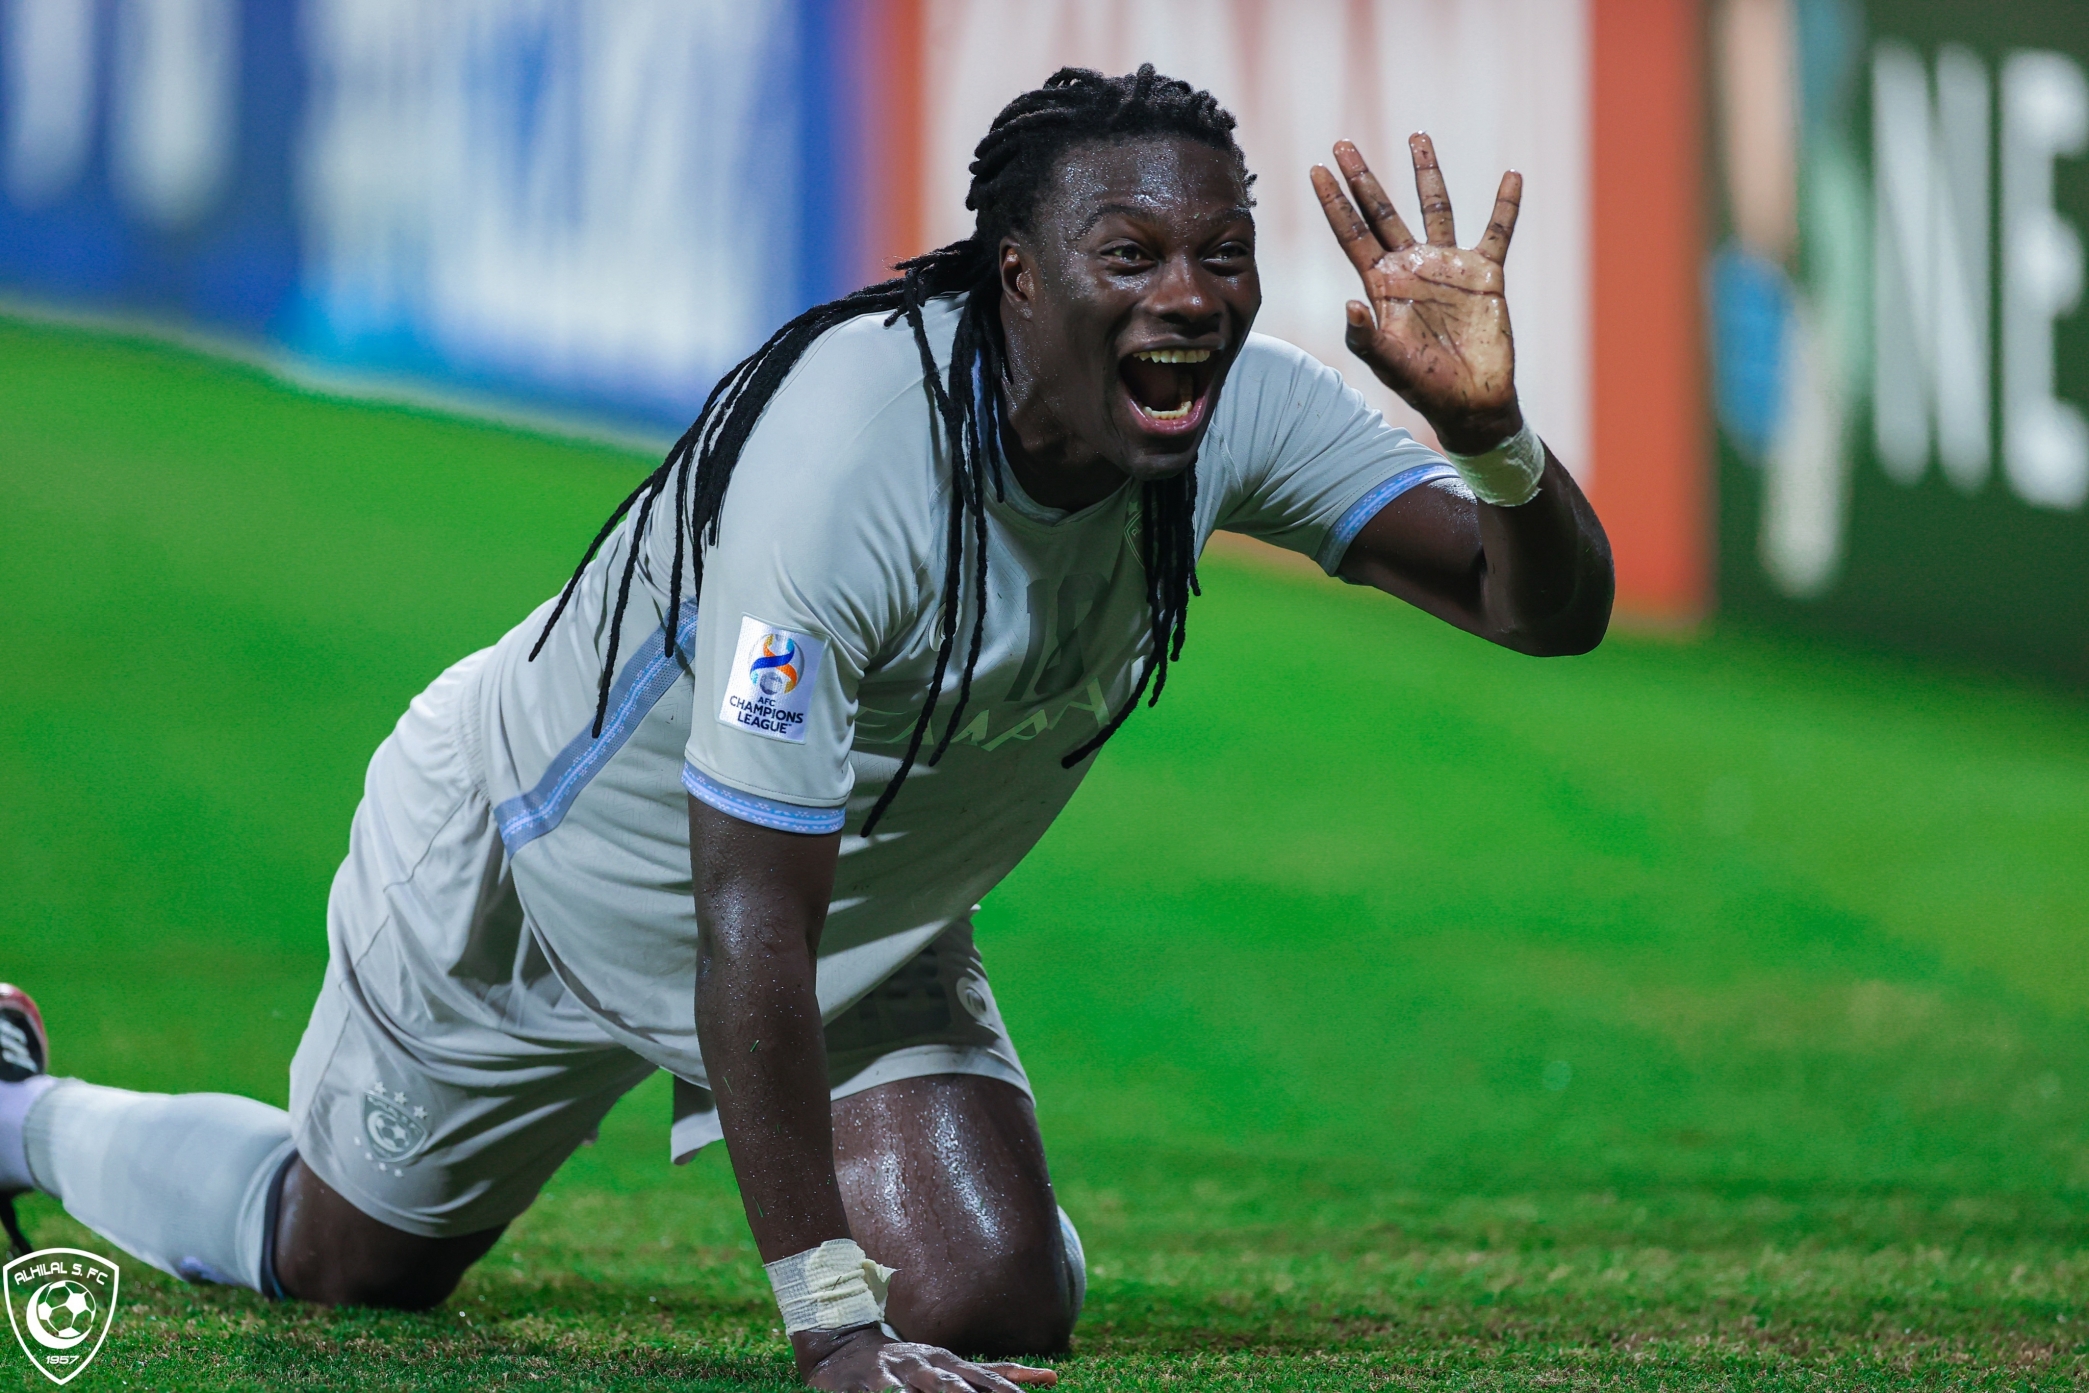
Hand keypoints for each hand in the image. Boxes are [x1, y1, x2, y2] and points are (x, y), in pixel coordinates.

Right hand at [796, 1326, 1058, 1391]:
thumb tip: (1051, 1377)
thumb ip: (995, 1375)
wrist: (845, 1345)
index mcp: (949, 1363)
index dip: (1012, 1387)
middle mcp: (927, 1365)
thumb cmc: (908, 1364)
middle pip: (958, 1384)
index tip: (1046, 1385)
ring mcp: (897, 1372)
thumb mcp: (951, 1367)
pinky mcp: (866, 1383)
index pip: (988, 1377)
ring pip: (922, 1388)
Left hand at [1310, 135, 1523, 455]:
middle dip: (1363, 178)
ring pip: (1435, 207)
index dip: (1334, 202)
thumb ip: (1364, 337)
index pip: (1352, 233)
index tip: (1317, 168)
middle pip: (1382, 211)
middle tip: (1343, 142)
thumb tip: (1348, 305)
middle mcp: (1411, 267)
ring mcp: (1448, 266)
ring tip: (1416, 134)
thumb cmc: (1424, 386)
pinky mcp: (1485, 274)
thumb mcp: (1388, 363)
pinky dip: (1506, 205)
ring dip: (1426, 172)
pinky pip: (1498, 231)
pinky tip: (1512, 175)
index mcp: (1382, 284)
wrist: (1470, 401)